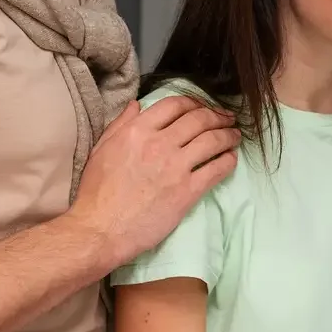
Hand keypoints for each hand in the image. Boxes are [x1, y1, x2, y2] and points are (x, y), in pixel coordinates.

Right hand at [72, 96, 239, 267]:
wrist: (101, 229)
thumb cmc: (97, 191)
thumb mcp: (102, 149)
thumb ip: (121, 124)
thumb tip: (138, 104)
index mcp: (137, 131)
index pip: (175, 104)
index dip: (195, 103)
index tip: (203, 108)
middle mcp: (159, 143)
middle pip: (199, 119)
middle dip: (218, 116)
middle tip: (227, 119)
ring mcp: (175, 167)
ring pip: (213, 140)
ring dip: (229, 135)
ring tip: (235, 136)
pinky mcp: (187, 191)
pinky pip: (217, 169)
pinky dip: (228, 161)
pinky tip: (231, 159)